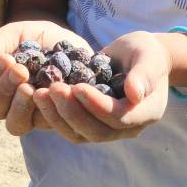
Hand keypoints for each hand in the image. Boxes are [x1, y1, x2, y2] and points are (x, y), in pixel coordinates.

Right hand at [0, 21, 88, 135]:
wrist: (76, 45)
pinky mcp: (54, 119)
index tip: (7, 58)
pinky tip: (54, 92)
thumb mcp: (21, 32)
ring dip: (19, 106)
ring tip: (30, 88)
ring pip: (15, 124)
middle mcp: (11, 100)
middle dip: (4, 89)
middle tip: (20, 71)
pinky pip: (45, 123)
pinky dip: (47, 109)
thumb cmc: (43, 38)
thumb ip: (0, 40)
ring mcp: (32, 113)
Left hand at [33, 30, 169, 143]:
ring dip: (57, 115)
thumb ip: (143, 74)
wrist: (137, 56)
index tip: (78, 87)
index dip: (97, 106)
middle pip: (96, 131)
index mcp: (145, 113)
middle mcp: (126, 128)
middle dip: (72, 111)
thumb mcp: (148, 57)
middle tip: (53, 88)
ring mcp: (107, 129)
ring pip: (79, 134)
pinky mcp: (89, 123)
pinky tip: (38, 95)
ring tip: (39, 93)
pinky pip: (69, 126)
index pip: (119, 118)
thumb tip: (135, 94)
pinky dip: (52, 114)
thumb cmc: (145, 53)